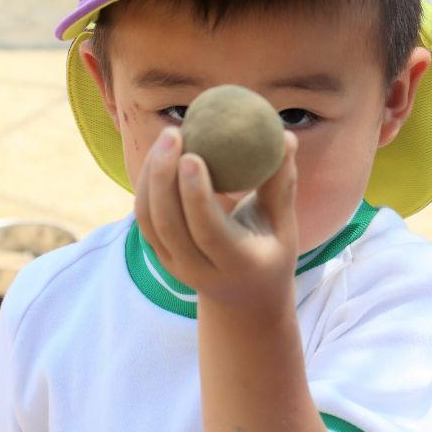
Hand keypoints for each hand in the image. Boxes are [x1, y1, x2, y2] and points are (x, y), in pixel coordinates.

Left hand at [134, 126, 298, 317]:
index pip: (207, 230)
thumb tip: (286, 136)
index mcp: (236, 263)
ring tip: (168, 136)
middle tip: (173, 133)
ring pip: (150, 219)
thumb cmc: (270, 250)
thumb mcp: (284, 225)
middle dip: (163, 175)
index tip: (192, 155)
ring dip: (151, 175)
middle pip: (169, 224)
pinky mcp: (160, 256)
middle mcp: (199, 269)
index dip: (195, 194)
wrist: (244, 299)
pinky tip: (160, 154)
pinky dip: (146, 184)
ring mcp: (175, 265)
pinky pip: (145, 218)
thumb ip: (282, 184)